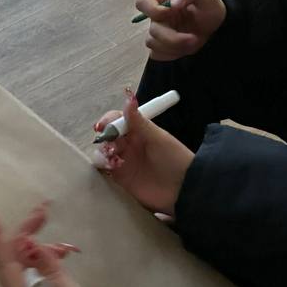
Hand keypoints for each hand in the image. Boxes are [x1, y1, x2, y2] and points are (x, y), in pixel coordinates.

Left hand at [0, 204, 117, 286]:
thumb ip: (51, 270)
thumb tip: (34, 246)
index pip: (4, 265)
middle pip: (13, 263)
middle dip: (24, 236)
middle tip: (42, 212)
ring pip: (25, 269)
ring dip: (38, 249)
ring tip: (60, 238)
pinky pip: (36, 277)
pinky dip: (46, 262)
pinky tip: (61, 253)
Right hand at [93, 89, 194, 215]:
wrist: (183, 188)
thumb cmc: (174, 159)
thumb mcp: (157, 138)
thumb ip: (139, 122)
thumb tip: (129, 98)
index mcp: (138, 131)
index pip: (117, 120)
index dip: (107, 121)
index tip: (102, 127)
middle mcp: (129, 144)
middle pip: (107, 136)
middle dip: (104, 139)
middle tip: (111, 147)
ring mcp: (124, 161)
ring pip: (103, 152)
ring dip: (102, 153)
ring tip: (112, 159)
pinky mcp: (121, 178)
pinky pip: (104, 169)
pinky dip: (103, 166)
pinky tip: (112, 168)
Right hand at [135, 0, 225, 60]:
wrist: (216, 25)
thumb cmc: (208, 6)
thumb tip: (173, 3)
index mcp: (162, 0)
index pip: (143, 2)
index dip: (152, 10)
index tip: (172, 11)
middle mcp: (156, 17)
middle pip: (152, 30)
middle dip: (173, 38)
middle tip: (193, 38)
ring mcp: (157, 34)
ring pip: (153, 44)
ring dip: (175, 46)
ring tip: (193, 41)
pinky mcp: (161, 48)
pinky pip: (158, 55)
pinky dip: (173, 54)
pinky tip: (186, 47)